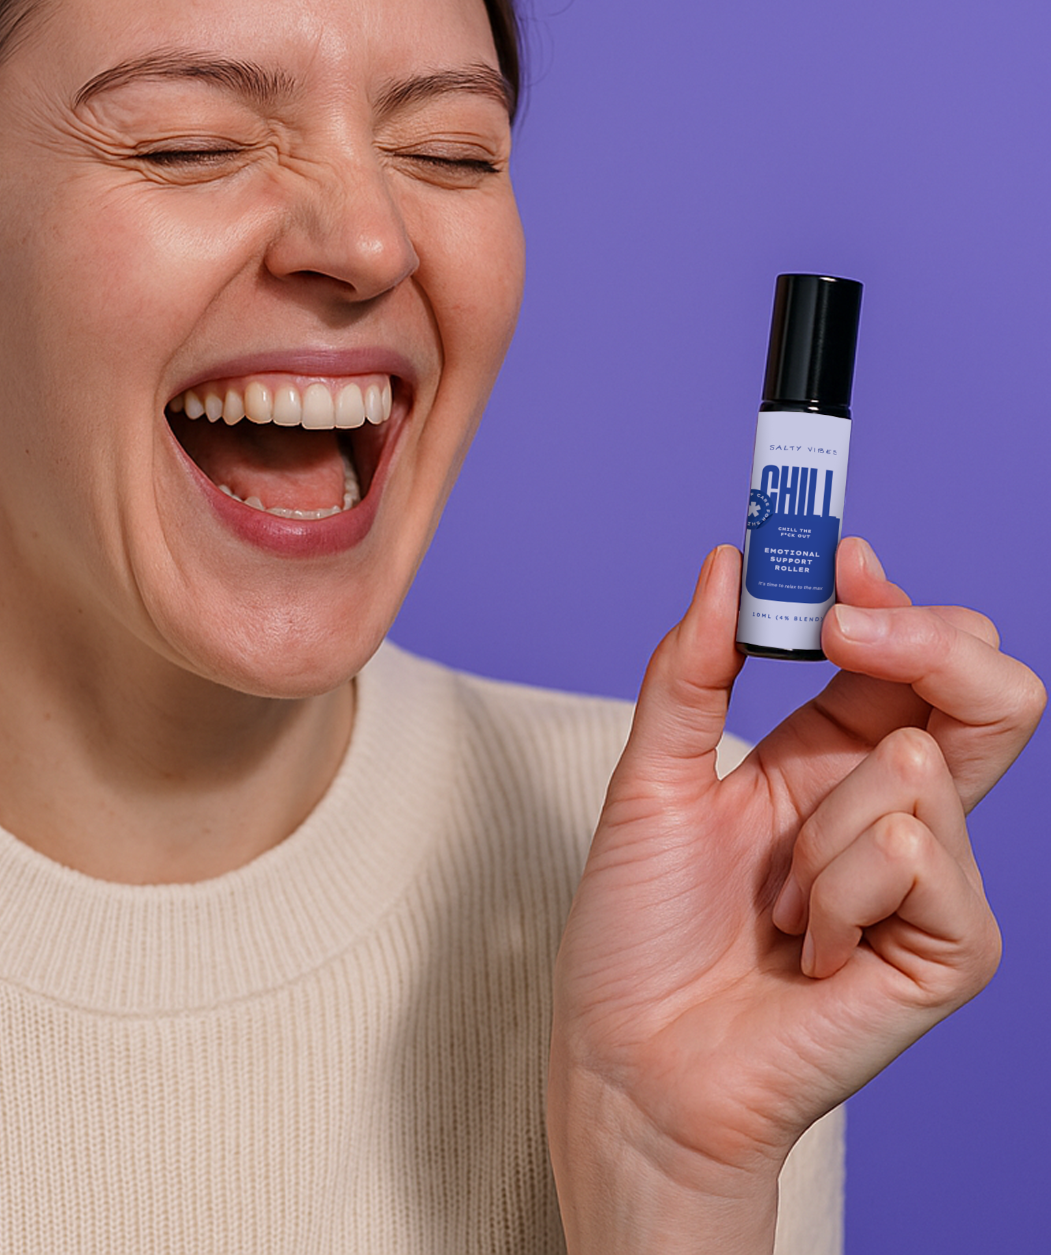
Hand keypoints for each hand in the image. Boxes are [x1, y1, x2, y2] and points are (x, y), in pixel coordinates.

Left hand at [547, 538, 1044, 1251]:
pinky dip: (833, 893)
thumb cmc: (638, 928)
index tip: (838, 559)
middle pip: (988, 691)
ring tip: (774, 901)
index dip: (888, 599)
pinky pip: (914, 854)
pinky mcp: (950, 948)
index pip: (909, 655)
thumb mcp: (652, 776)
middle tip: (841, 634)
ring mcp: (932, 879)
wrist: (631, 1059)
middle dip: (925, 638)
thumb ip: (695, 669)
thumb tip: (728, 560)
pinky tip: (807, 949)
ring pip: (920, 766)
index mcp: (829, 757)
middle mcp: (893, 807)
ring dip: (813, 829)